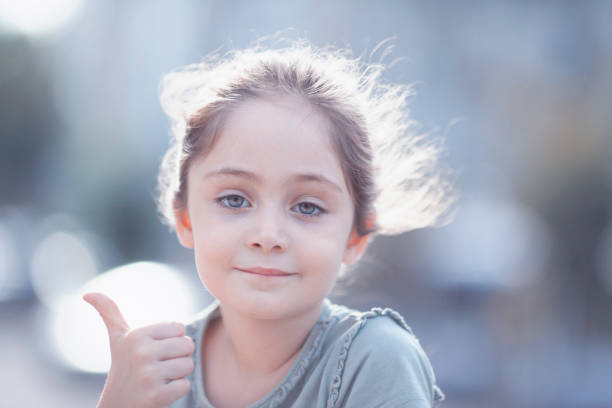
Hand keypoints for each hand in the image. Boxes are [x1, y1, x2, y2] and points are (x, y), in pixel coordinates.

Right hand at [83, 292, 194, 407]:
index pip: (180, 328)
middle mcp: (141, 353)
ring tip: (158, 379)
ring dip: (178, 375)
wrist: (116, 406)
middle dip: (177, 357)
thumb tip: (87, 293)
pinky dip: (176, 391)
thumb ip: (109, 312)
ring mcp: (149, 375)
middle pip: (187, 345)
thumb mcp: (117, 338)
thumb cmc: (123, 367)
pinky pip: (185, 386)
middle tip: (158, 366)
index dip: (171, 340)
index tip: (154, 350)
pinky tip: (158, 392)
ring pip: (188, 365)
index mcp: (136, 335)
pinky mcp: (156, 396)